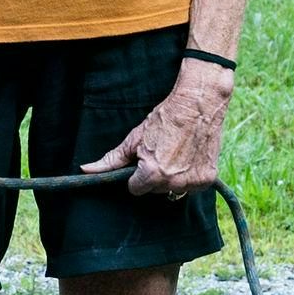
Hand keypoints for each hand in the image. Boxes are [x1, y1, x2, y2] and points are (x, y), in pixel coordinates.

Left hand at [87, 70, 231, 196]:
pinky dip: (188, 176)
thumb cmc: (163, 119)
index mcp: (153, 174)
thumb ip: (111, 160)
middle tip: (160, 153)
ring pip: (173, 190)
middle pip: (154, 190)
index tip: (142, 161)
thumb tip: (86, 170)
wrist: (197, 104)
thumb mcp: (134, 139)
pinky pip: (191, 187)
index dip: (136, 175)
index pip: (135, 189)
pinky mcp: (207, 179)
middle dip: (153, 176)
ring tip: (175, 155)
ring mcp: (193, 182)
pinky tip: (187, 158)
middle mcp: (173, 182)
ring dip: (171, 178)